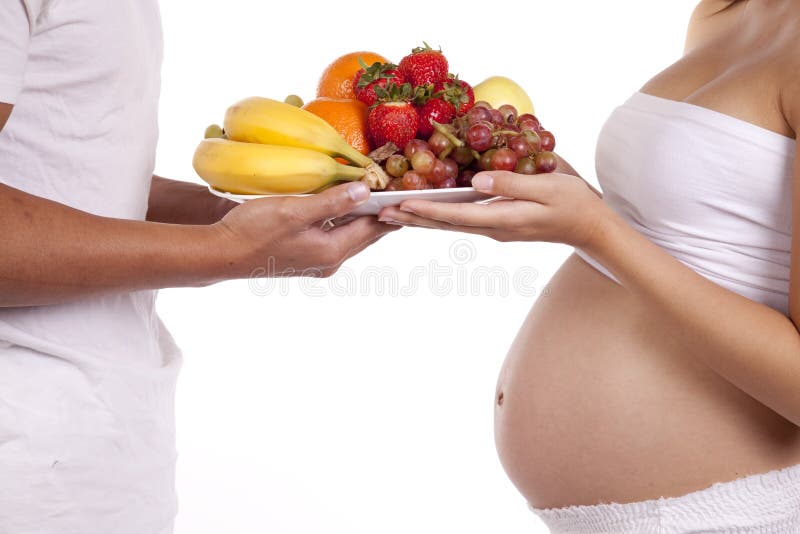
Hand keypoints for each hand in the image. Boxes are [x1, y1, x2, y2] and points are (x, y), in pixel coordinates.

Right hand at [213, 181, 397, 277]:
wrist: (222, 254)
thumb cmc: (254, 230)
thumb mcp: (295, 210)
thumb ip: (332, 201)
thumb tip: (365, 191)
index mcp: (332, 250)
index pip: (372, 227)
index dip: (390, 209)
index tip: (406, 193)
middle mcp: (329, 261)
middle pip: (365, 235)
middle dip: (382, 215)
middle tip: (399, 195)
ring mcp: (317, 262)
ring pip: (350, 237)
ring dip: (363, 219)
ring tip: (377, 198)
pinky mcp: (304, 258)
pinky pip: (335, 239)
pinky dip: (344, 223)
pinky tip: (343, 209)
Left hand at [378, 171, 609, 249]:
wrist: (591, 227)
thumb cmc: (574, 204)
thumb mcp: (548, 188)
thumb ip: (513, 184)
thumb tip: (478, 180)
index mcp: (502, 219)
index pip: (456, 216)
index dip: (427, 210)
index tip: (400, 206)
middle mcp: (492, 228)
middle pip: (444, 224)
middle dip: (413, 218)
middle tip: (381, 212)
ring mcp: (494, 228)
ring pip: (450, 225)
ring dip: (421, 219)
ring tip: (394, 213)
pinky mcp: (497, 223)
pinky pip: (461, 221)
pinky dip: (439, 216)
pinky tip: (427, 210)